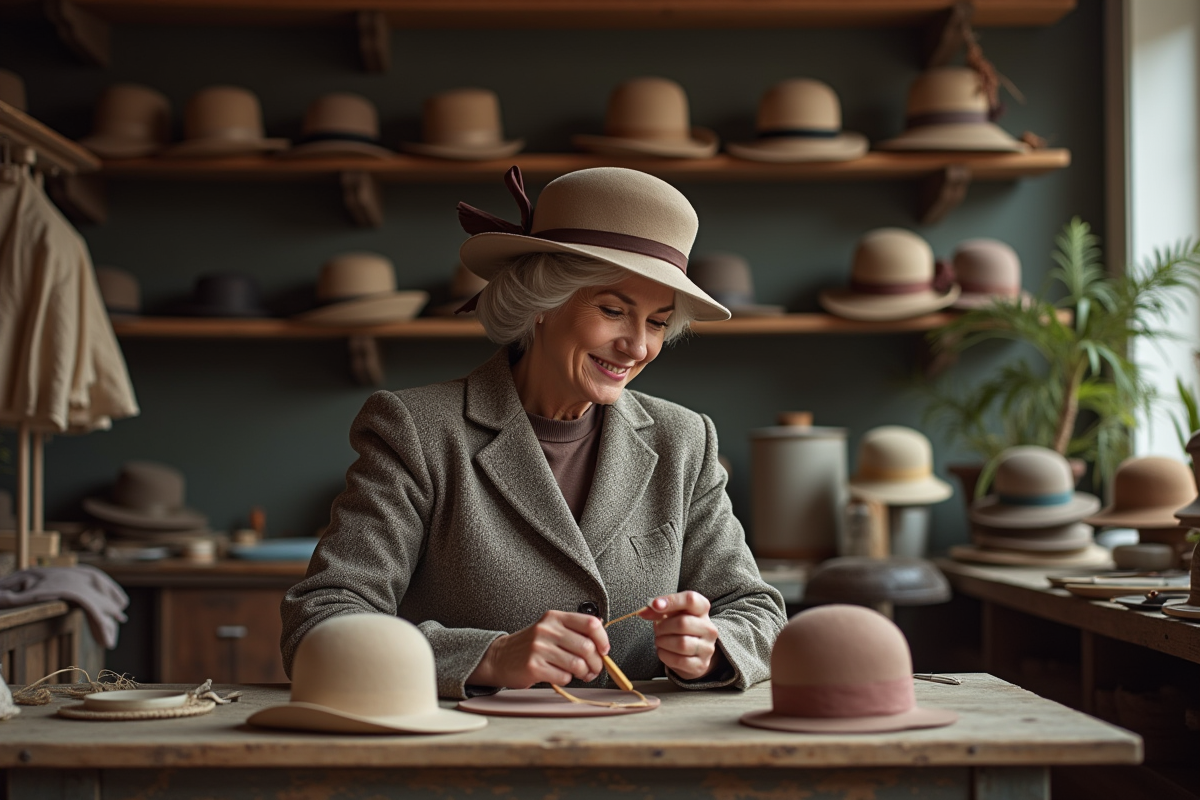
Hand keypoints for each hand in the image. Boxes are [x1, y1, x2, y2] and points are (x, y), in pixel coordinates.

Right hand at [469, 610, 608, 688]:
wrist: (500, 657)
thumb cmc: (532, 645)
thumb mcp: (551, 629)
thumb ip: (574, 630)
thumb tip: (602, 638)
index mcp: (555, 617)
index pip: (590, 623)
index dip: (603, 639)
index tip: (604, 650)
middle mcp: (547, 629)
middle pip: (587, 647)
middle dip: (596, 663)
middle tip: (594, 669)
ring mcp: (539, 648)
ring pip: (578, 664)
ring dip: (584, 673)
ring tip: (581, 674)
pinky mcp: (533, 666)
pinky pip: (564, 677)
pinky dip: (567, 679)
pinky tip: (560, 675)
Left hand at [638, 591, 719, 680]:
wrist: (691, 652)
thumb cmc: (679, 628)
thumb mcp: (671, 614)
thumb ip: (658, 610)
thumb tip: (644, 612)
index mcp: (702, 610)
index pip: (691, 599)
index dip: (671, 601)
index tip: (655, 605)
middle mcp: (709, 628)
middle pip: (683, 623)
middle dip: (663, 627)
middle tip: (658, 630)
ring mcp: (707, 648)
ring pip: (681, 644)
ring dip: (663, 642)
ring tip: (660, 640)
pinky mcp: (701, 664)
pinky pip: (679, 660)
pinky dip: (665, 655)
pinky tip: (663, 651)